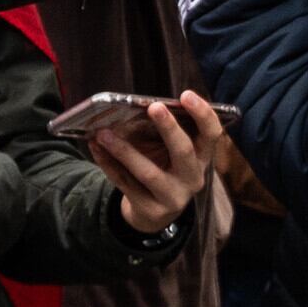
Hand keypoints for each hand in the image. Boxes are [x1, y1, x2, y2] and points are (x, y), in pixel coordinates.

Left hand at [76, 93, 218, 233]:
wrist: (154, 212)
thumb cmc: (162, 168)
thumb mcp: (169, 152)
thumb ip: (160, 133)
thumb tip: (132, 108)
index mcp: (201, 158)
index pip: (212, 134)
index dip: (202, 114)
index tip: (186, 95)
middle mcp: (192, 178)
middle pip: (184, 151)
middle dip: (169, 128)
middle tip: (153, 107)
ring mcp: (173, 197)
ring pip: (148, 173)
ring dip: (123, 150)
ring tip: (103, 133)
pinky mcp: (150, 209)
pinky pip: (125, 184)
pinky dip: (108, 164)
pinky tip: (95, 148)